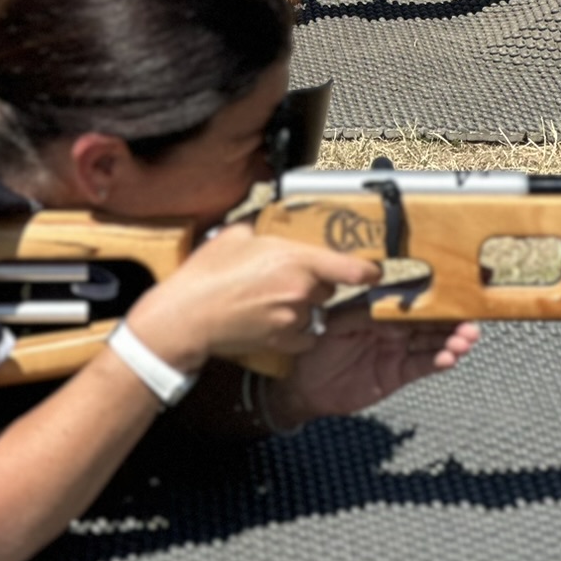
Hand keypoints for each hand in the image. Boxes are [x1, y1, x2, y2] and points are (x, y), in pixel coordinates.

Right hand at [125, 225, 378, 372]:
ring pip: (316, 310)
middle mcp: (301, 291)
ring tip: (275, 296)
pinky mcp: (282, 342)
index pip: (353, 268)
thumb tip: (273, 218)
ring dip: (306, 304)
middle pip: (330, 286)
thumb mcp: (237, 233)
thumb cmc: (207, 275)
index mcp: (296, 260)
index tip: (374, 268)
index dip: (368, 269)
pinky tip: (275, 317)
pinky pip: (305, 334)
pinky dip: (297, 328)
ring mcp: (293, 320)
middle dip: (319, 279)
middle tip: (292, 273)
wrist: (187, 317)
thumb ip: (264, 226)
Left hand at [272, 308, 480, 423]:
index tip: (456, 295)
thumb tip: (385, 289)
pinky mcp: (398, 374)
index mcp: (381, 311)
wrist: (307, 386)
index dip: (435, 299)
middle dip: (452, 322)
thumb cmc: (318, 348)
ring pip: (431, 344)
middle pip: (429, 323)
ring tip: (466, 340)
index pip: (413, 301)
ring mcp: (398, 351)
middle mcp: (394, 329)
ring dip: (452, 341)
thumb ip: (363, 308)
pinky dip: (438, 361)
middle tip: (471, 322)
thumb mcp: (337, 321)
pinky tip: (450, 358)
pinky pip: (422, 366)